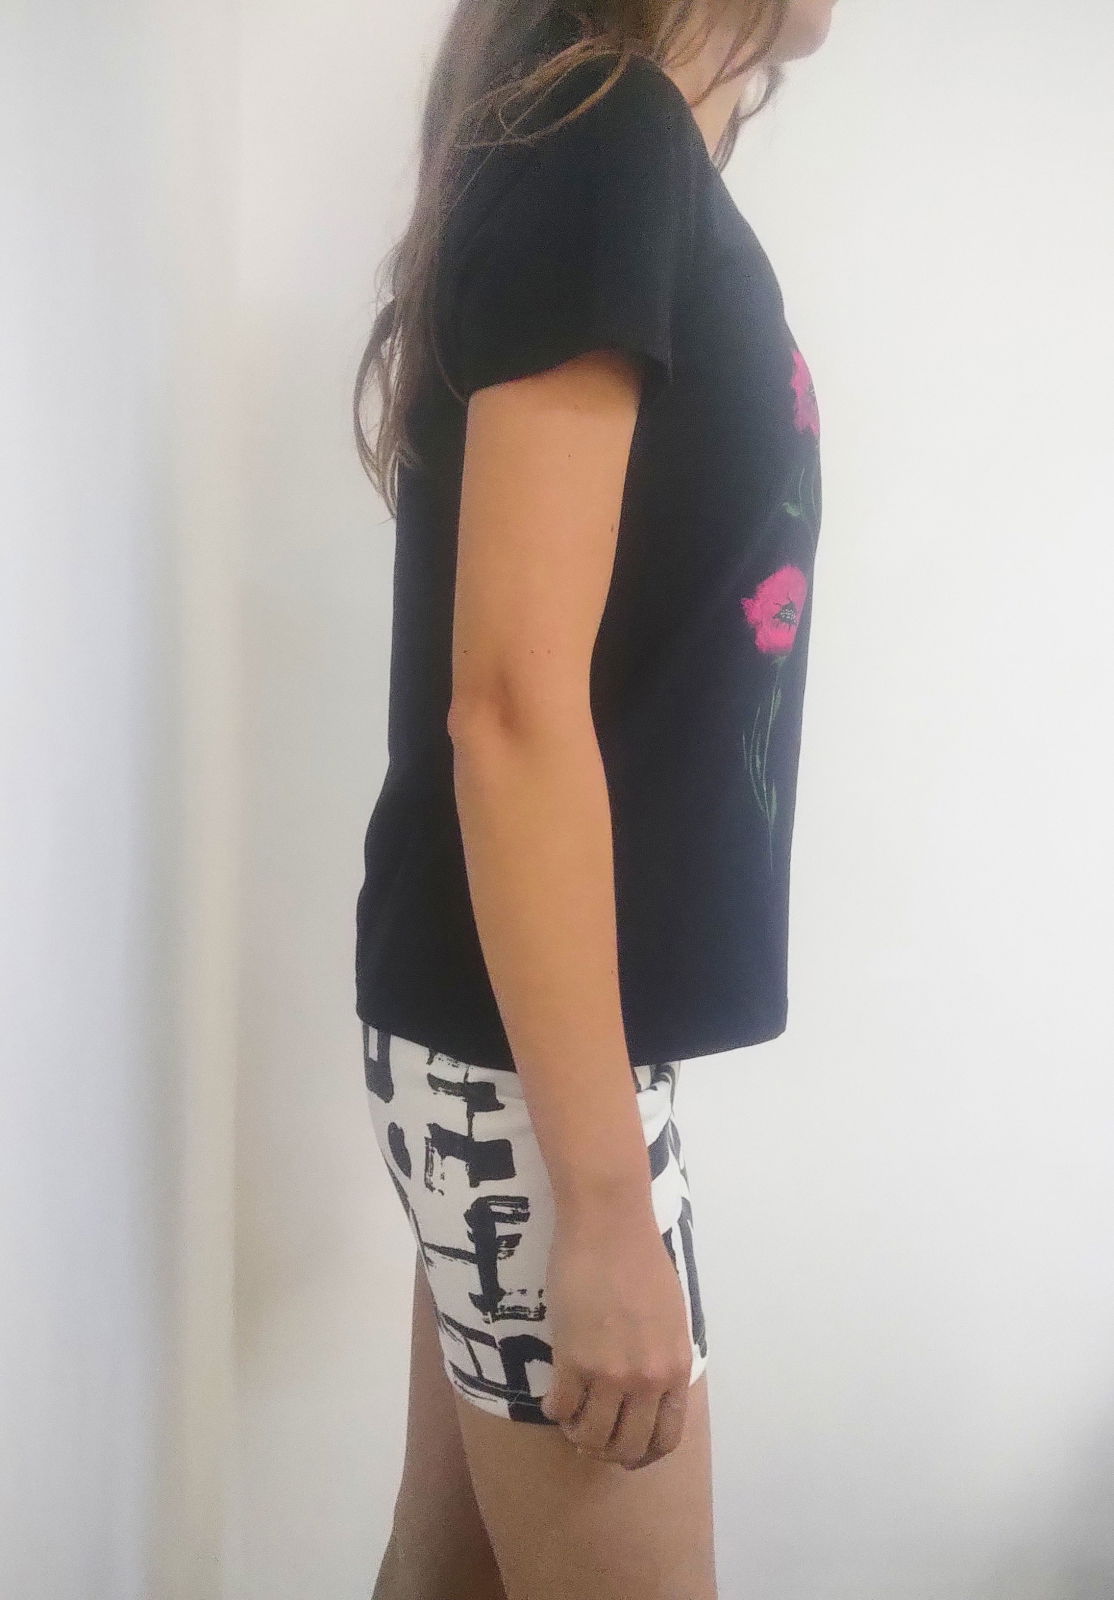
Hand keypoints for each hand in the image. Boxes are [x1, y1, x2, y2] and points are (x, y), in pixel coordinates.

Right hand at [539, 1205, 692, 1469]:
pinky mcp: (573, 1359)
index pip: (666, 1438)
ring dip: (578, 1435)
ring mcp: (610, 1372)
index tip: (626, 1453)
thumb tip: (649, 1387)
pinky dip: (555, 1409)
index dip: (643, 1455)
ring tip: (570, 1419)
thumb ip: (663, 1356)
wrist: (610, 1223)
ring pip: (591, 1436)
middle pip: (627, 1446)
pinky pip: (560, 1407)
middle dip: (607, 1452)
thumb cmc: (640, 1258)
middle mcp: (647, 1379)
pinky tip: (553, 1396)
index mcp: (675, 1367)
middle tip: (590, 1440)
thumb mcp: (671, 1315)